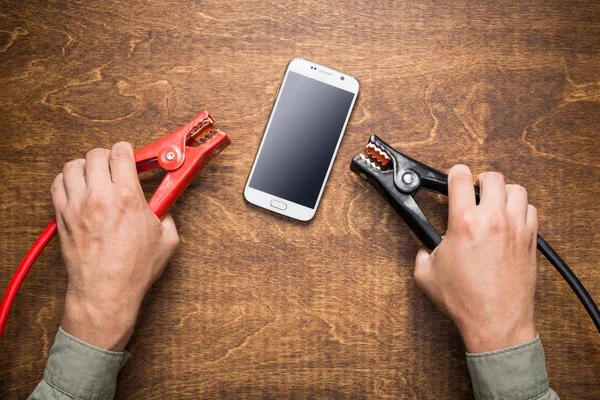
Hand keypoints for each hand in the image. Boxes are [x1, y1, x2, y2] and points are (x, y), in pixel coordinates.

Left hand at [51, 142, 178, 350]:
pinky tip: (78, 188)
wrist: (106, 292)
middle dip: (107, 157)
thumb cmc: (134, 270)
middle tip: (114, 167)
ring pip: (73, 165)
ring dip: (86, 166)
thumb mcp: (167, 238)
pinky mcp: (62, 216)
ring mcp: (77, 205)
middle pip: (96, 154)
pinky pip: (57, 184)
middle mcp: (100, 196)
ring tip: (94, 176)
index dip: (127, 151)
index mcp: (127, 196)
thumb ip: (167, 214)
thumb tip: (164, 204)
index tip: (131, 156)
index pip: (121, 153)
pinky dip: (67, 180)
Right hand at [414, 165, 537, 352]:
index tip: (454, 176)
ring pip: (517, 190)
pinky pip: (531, 210)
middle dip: (481, 179)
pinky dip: (520, 209)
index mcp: (464, 223)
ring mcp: (515, 228)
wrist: (495, 321)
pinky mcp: (530, 240)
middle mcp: (493, 220)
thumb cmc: (464, 300)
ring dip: (503, 192)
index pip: (460, 178)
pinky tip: (510, 219)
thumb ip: (423, 252)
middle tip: (474, 189)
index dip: (454, 173)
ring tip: (494, 202)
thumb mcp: (426, 274)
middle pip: (493, 177)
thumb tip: (425, 246)